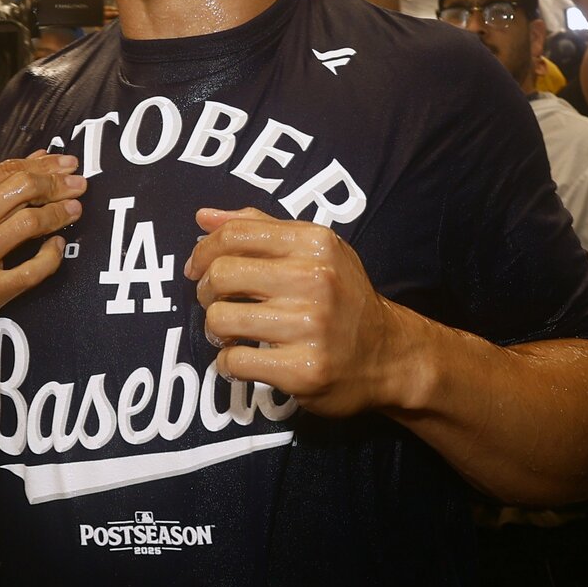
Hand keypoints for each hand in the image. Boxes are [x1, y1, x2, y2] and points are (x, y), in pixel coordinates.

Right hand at [0, 152, 84, 353]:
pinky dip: (51, 255)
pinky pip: (32, 270)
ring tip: (75, 210)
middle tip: (79, 185)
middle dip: (57, 184)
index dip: (43, 165)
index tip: (66, 165)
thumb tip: (36, 158)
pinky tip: (57, 245)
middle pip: (23, 189)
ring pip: (29, 224)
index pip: (7, 170)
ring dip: (59, 214)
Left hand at [185, 207, 410, 417]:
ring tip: (230, 333)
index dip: (203, 250)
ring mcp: (310, 327)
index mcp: (314, 243)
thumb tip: (203, 217)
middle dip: (206, 291)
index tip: (197, 268)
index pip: (235, 234)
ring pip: (220, 319)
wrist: (390, 355)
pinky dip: (228, 363)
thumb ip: (259, 228)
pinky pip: (235, 361)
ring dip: (215, 330)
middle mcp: (314, 280)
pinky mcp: (304, 370)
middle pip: (221, 274)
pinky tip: (243, 360)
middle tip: (217, 303)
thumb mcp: (314, 250)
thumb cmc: (342, 298)